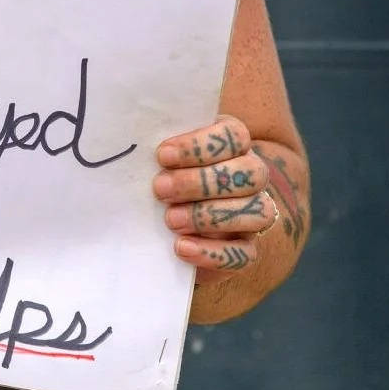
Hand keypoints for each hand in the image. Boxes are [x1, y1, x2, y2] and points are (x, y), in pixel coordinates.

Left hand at [153, 115, 276, 284]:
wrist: (165, 225)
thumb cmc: (163, 178)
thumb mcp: (162, 161)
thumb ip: (160, 152)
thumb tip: (133, 144)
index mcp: (232, 146)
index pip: (234, 136)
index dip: (200, 145)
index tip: (162, 156)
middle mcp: (251, 177)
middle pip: (250, 172)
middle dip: (201, 182)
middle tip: (160, 189)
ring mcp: (254, 213)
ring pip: (256, 212)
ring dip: (209, 216)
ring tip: (170, 220)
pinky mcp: (246, 247)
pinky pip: (244, 253)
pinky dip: (212, 252)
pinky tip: (181, 247)